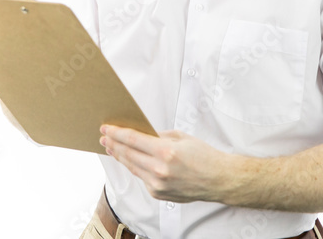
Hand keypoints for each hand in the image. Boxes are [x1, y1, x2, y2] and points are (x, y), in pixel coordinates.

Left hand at [99, 124, 233, 203]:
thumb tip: (140, 134)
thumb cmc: (204, 156)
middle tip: (104, 137)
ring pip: (132, 167)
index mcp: (166, 152)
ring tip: (111, 148)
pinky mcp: (158, 194)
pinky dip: (135, 168)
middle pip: (128, 154)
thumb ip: (158, 136)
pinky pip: (142, 178)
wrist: (218, 180)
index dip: (117, 133)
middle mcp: (160, 170)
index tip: (106, 128)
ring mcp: (158, 184)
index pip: (133, 140)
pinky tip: (129, 160)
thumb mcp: (181, 137)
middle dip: (114, 144)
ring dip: (120, 157)